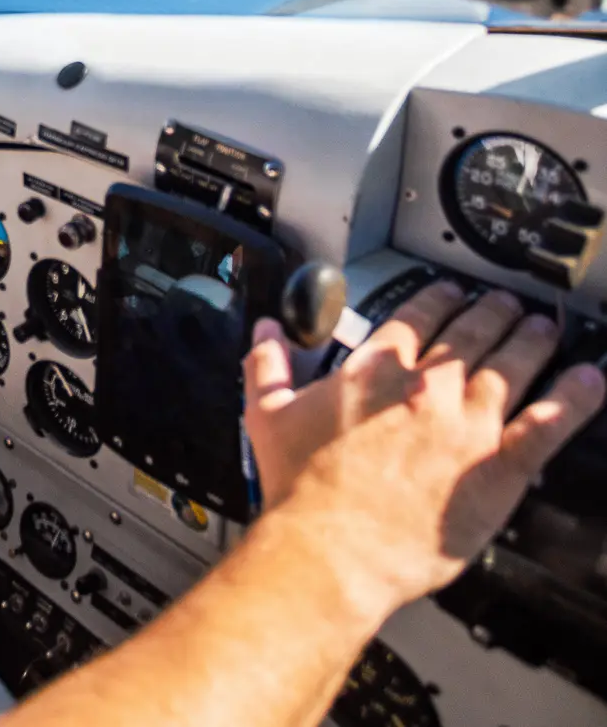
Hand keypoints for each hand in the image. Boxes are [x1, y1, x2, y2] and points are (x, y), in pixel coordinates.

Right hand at [244, 281, 603, 610]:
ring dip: (533, 340)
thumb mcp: (267, 415)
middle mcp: (427, 387)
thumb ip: (267, 364)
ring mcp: (468, 424)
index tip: (449, 292)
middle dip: (493, 312)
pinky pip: (549, 423)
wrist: (331, 548)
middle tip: (505, 304)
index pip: (418, 315)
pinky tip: (589, 381)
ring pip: (514, 365)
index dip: (439, 296)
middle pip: (472, 332)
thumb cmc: (300, 488)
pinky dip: (574, 398)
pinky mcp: (499, 466)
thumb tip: (266, 332)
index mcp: (375, 369)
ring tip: (544, 329)